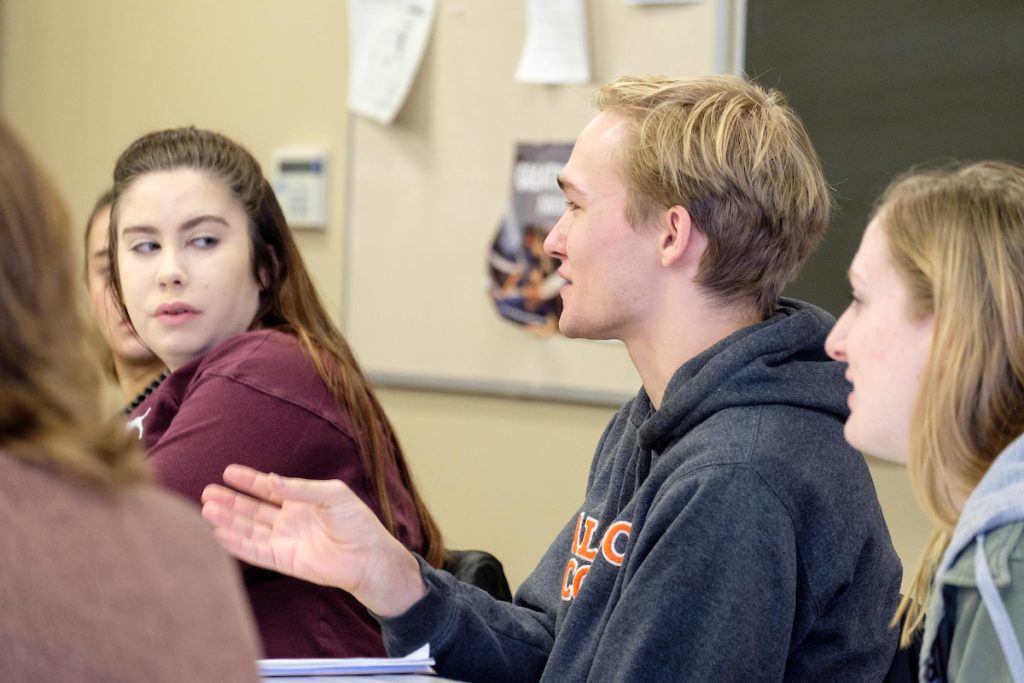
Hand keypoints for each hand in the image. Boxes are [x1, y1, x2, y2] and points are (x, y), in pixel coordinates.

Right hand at [201, 464, 426, 616]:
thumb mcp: (332, 495)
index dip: (249, 480)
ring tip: (206, 509)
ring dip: (228, 520)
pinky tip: (219, 535)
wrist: (368, 557)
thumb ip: (301, 489)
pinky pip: (255, 551)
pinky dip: (237, 544)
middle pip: (252, 509)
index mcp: (302, 501)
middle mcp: (289, 520)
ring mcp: (285, 541)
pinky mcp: (283, 560)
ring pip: (249, 529)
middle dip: (230, 501)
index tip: (228, 472)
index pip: (269, 489)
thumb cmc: (357, 523)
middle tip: (207, 491)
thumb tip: (272, 480)